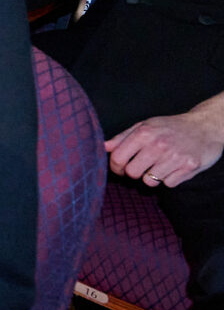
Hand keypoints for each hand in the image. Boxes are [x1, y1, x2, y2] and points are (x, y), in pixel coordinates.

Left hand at [107, 111, 223, 187]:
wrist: (205, 126)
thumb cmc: (171, 126)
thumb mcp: (146, 125)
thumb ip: (123, 137)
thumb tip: (103, 147)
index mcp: (144, 133)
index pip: (118, 158)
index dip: (115, 167)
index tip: (120, 168)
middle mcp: (158, 145)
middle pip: (132, 173)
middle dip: (133, 173)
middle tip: (141, 167)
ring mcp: (174, 157)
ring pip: (149, 182)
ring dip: (151, 177)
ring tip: (158, 166)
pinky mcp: (189, 167)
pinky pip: (168, 184)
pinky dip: (169, 179)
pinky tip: (174, 168)